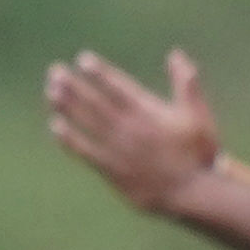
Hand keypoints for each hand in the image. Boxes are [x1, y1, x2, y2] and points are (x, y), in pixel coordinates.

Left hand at [44, 50, 221, 213]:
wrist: (190, 194)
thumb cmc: (197, 154)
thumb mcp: (198, 115)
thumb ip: (186, 85)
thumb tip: (176, 55)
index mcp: (148, 113)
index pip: (118, 87)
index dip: (100, 73)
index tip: (83, 59)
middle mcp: (128, 129)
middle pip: (95, 103)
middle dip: (74, 86)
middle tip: (55, 71)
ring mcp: (117, 150)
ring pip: (86, 124)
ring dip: (67, 107)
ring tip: (51, 91)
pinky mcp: (111, 170)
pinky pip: (85, 152)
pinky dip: (69, 139)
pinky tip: (55, 126)